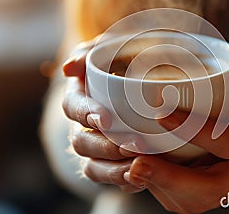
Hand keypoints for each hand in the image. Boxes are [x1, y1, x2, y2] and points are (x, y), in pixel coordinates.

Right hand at [62, 40, 144, 192]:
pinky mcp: (115, 162)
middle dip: (103, 146)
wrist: (161, 76)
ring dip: (112, 169)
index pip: (72, 106)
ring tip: (137, 169)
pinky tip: (142, 179)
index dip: (85, 114)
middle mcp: (85, 124)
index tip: (105, 119)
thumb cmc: (133, 58)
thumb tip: (67, 68)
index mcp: (82, 95)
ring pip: (92, 166)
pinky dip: (125, 181)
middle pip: (80, 142)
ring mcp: (99, 146)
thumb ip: (91, 51)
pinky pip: (113, 179)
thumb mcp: (116, 46)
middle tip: (131, 145)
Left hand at [125, 42, 228, 212]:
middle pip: (214, 187)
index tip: (161, 114)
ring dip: (163, 187)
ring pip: (200, 201)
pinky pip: (192, 198)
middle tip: (136, 160)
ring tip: (133, 167)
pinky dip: (165, 188)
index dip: (196, 132)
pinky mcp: (222, 183)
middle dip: (170, 177)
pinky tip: (146, 169)